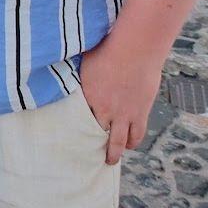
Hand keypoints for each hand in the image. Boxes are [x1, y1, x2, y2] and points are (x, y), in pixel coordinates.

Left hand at [77, 35, 163, 165]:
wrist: (136, 49)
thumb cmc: (108, 49)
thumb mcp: (86, 61)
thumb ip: (79, 72)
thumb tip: (67, 69)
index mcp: (87, 95)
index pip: (78, 119)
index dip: (76, 129)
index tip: (72, 137)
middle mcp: (104, 109)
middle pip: (95, 134)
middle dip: (92, 146)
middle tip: (88, 155)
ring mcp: (123, 113)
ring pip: (118, 141)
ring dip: (115, 152)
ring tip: (111, 158)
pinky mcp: (140, 113)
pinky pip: (136, 134)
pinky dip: (133, 142)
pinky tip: (130, 146)